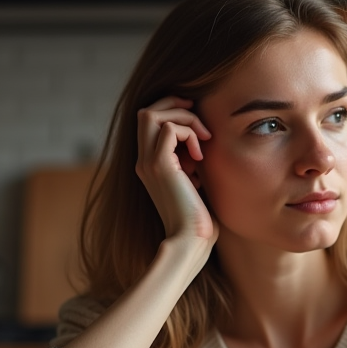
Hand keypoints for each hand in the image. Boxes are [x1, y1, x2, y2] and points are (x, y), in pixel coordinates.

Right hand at [134, 96, 217, 248]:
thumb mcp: (193, 183)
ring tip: (203, 138)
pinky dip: (189, 133)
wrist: (190, 241)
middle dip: (174, 106)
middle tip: (198, 119)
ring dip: (184, 118)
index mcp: (148, 165)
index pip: (149, 122)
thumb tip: (200, 145)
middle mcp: (143, 161)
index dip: (172, 114)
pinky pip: (170, 129)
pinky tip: (200, 156)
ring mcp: (148, 163)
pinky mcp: (160, 166)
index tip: (197, 127)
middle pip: (146, 111)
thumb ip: (190, 163)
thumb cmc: (198, 219)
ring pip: (153, 114)